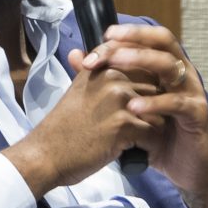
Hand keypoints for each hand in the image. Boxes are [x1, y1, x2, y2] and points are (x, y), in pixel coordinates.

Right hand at [3, 55, 161, 195]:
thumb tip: (79, 53)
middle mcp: (113, 78)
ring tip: (138, 139)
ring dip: (154, 128)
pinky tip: (137, 150)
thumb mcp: (75, 90)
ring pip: (160, 111)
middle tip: (138, 126)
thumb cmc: (64, 126)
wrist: (47, 154)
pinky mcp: (124, 124)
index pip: (145, 68)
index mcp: (104, 67)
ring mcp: (120, 100)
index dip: (146, 89)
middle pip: (157, 89)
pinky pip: (155, 133)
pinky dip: (150, 145)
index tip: (137, 106)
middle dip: (153, 109)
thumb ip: (85, 71)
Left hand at [78, 23, 207, 207]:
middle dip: (133, 40)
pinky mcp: (198, 114)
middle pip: (162, 42)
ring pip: (170, 66)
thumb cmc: (157, 136)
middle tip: (107, 45)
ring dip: (142, 61)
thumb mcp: (126, 106)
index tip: (101, 38)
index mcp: (166, 67)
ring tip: (116, 65)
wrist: (185, 168)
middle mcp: (182, 73)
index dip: (125, 35)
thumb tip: (75, 56)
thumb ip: (103, 80)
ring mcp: (192, 92)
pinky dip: (154, 103)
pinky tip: (133, 107)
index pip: (148, 39)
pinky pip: (177, 103)